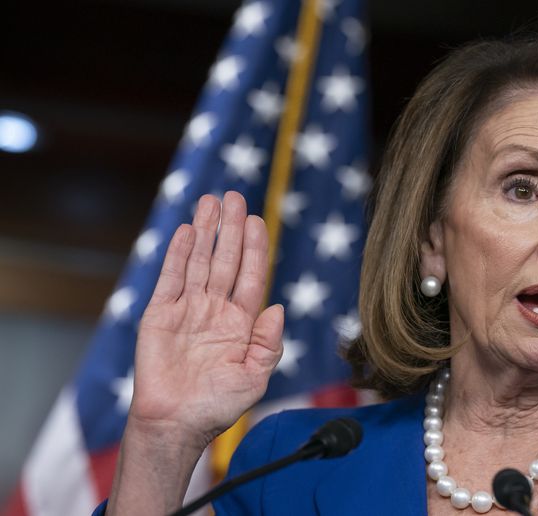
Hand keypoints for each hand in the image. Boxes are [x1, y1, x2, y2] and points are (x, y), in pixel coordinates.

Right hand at [129, 191, 283, 448]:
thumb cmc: (217, 406)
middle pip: (226, 260)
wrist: (175, 424)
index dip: (255, 248)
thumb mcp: (254, 378)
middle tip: (235, 196)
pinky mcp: (159, 315)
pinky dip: (179, 254)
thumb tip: (278, 307)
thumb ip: (269, 344)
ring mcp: (187, 310)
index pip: (251, 276)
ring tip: (211, 201)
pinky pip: (171, 278)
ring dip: (206, 231)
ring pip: (199, 262)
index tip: (259, 220)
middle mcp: (215, 310)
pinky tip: (188, 231)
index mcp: (241, 323)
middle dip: (231, 228)